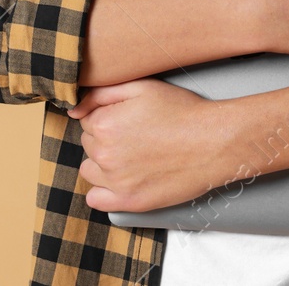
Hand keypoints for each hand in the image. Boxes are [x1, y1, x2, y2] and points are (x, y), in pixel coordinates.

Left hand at [65, 79, 232, 213]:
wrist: (214, 141)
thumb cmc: (181, 111)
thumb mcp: (141, 87)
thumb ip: (100, 94)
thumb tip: (73, 109)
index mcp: (104, 124)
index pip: (87, 119)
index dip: (108, 115)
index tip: (128, 117)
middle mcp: (104, 154)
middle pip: (89, 143)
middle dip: (105, 137)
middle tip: (136, 133)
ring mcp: (116, 181)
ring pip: (90, 170)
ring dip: (103, 162)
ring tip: (132, 155)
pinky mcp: (130, 201)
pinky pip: (96, 200)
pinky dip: (103, 191)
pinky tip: (121, 179)